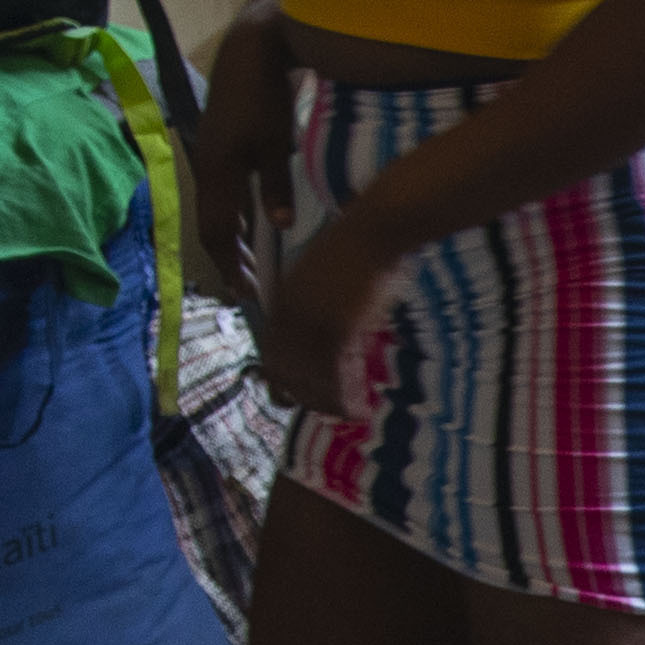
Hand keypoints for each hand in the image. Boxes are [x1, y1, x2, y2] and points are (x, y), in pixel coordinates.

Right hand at [183, 76, 285, 312]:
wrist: (251, 49)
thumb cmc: (264, 95)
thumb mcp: (274, 143)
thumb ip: (275, 187)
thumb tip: (279, 227)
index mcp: (215, 170)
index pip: (216, 231)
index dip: (230, 263)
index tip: (246, 291)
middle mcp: (206, 167)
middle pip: (212, 225)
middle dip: (229, 258)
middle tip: (248, 287)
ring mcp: (210, 156)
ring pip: (217, 209)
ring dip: (231, 238)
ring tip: (248, 264)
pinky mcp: (219, 145)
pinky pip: (222, 192)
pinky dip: (233, 215)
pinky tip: (246, 226)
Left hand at [252, 211, 406, 415]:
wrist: (373, 229)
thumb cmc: (354, 247)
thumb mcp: (316, 275)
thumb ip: (309, 302)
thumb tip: (316, 329)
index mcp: (281, 300)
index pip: (270, 352)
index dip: (282, 378)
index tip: (296, 394)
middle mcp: (289, 315)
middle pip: (285, 371)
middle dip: (303, 396)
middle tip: (324, 410)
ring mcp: (312, 322)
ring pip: (310, 377)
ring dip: (327, 402)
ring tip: (345, 414)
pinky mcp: (338, 328)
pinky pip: (335, 374)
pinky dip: (344, 397)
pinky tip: (357, 408)